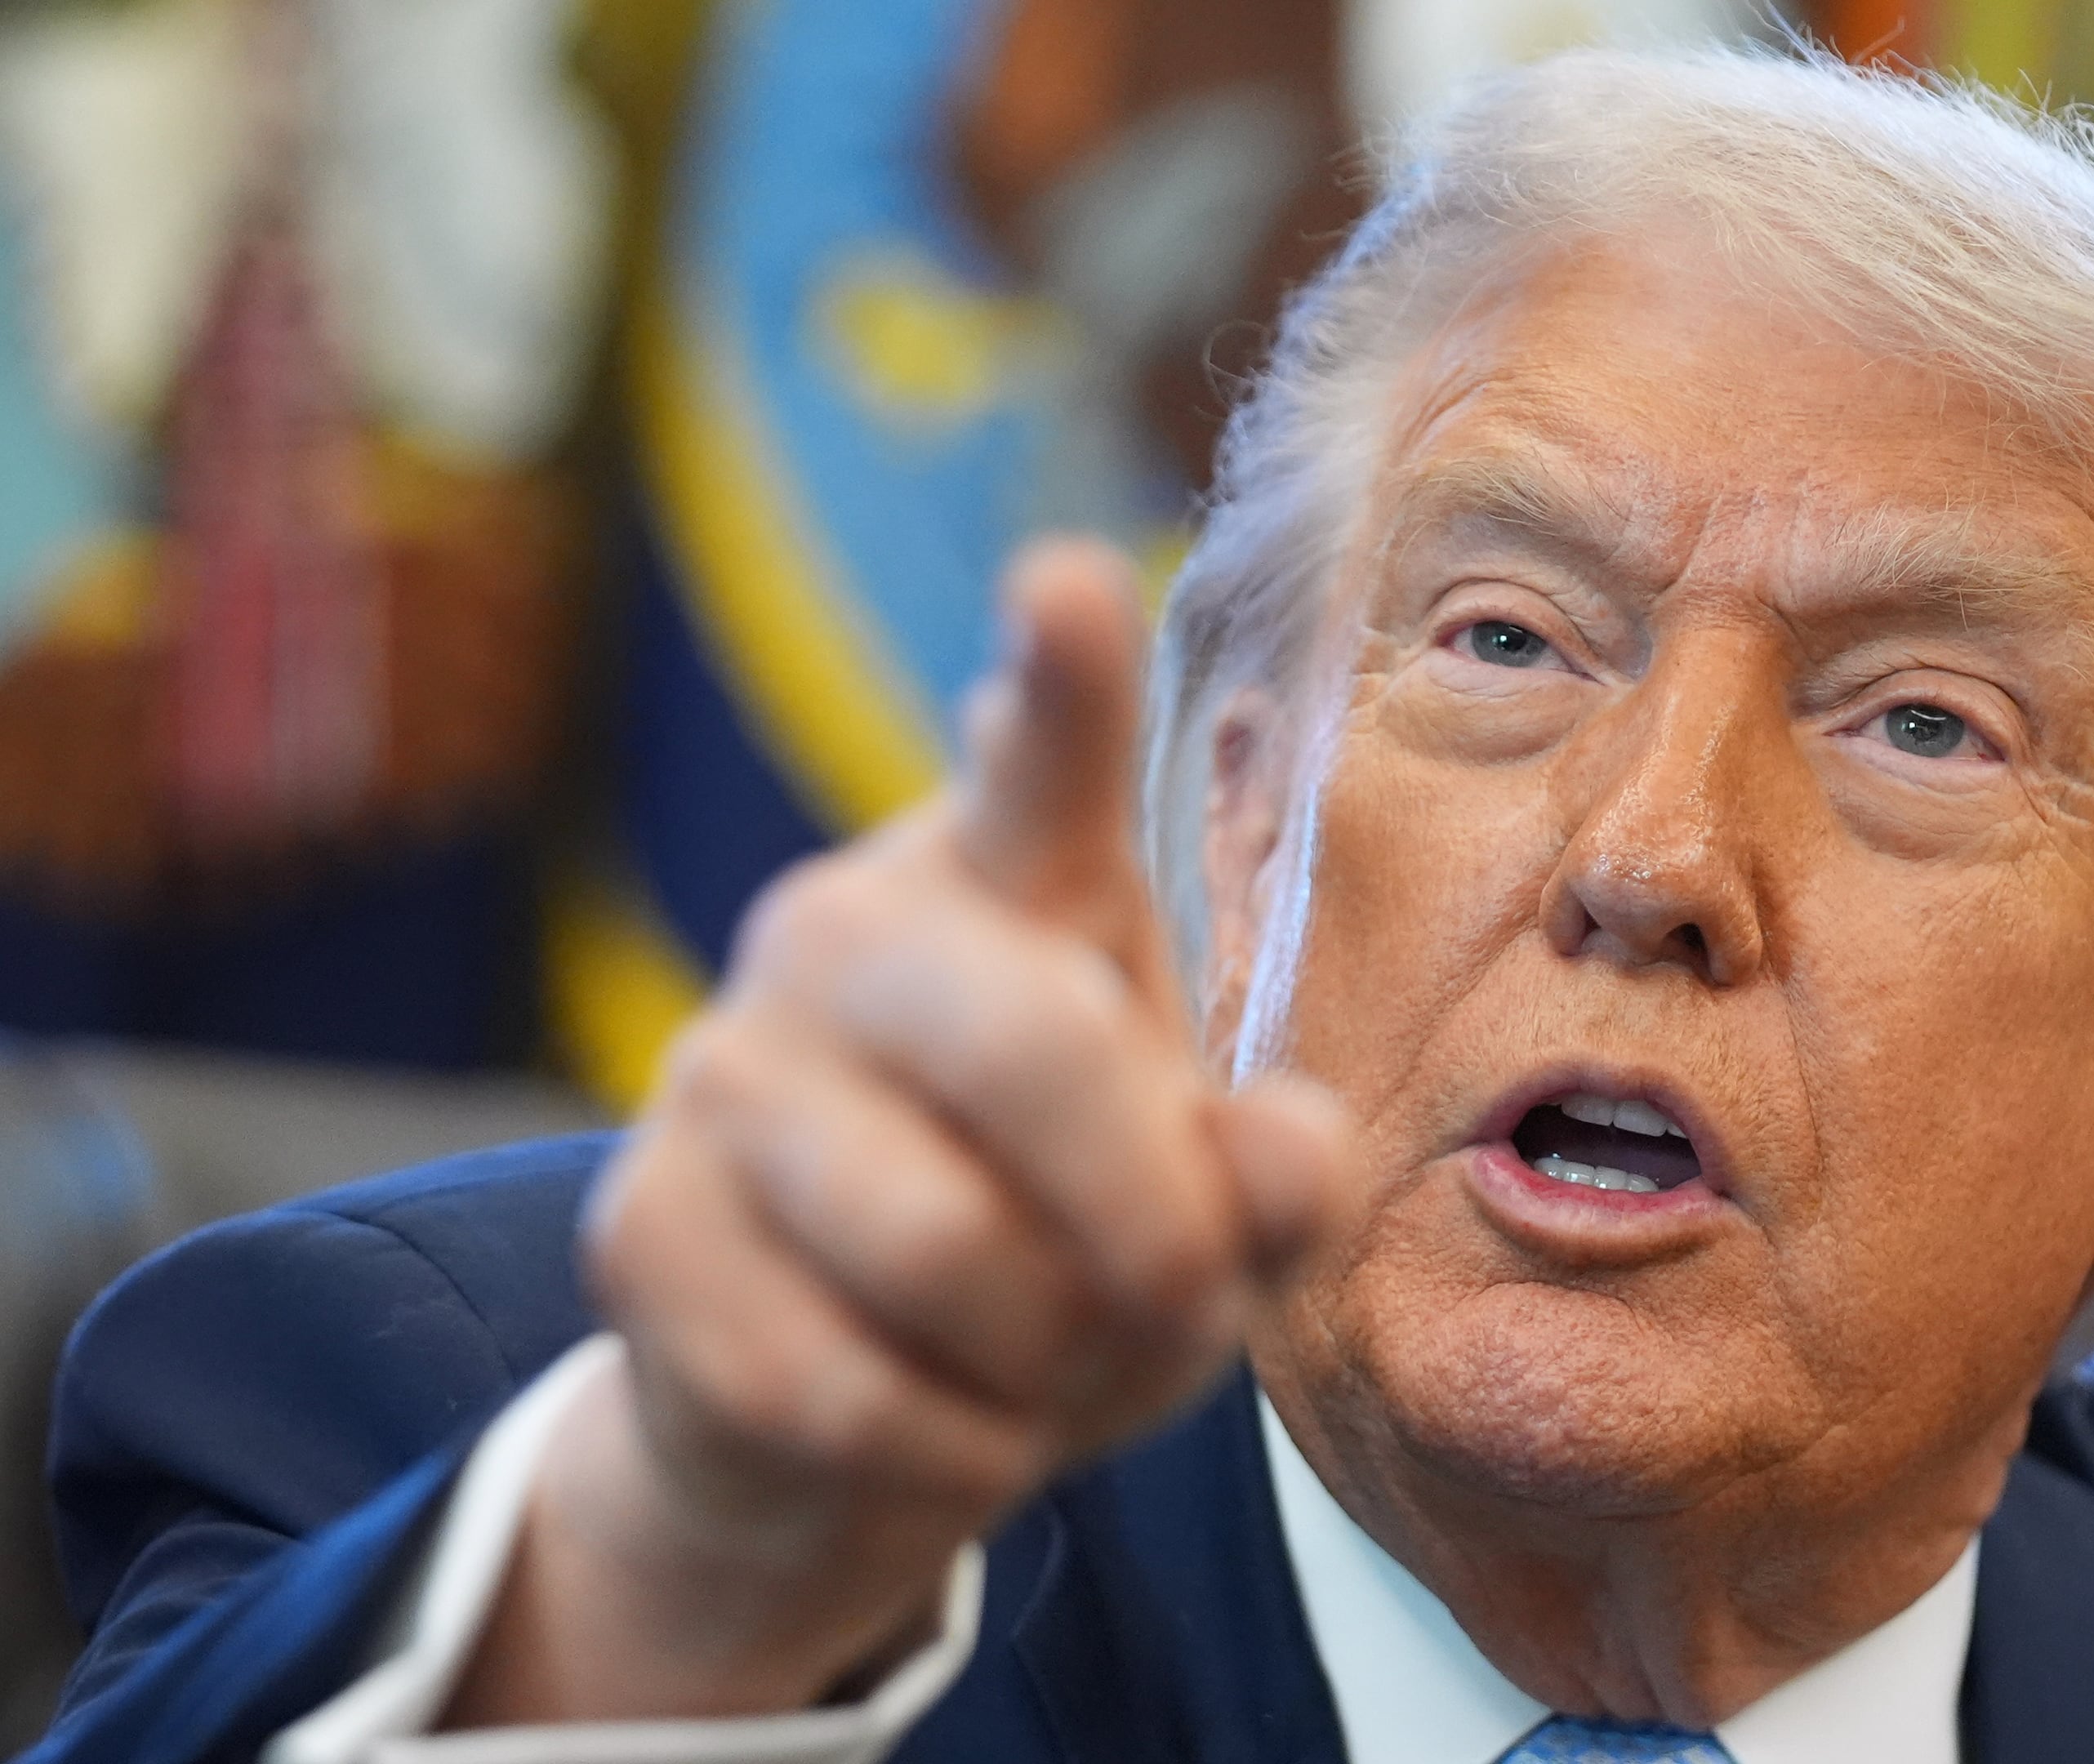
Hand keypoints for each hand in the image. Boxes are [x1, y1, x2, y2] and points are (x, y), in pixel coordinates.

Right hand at [450, 540, 1354, 1723]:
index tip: (1073, 583)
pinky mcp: (634, 1228)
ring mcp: (717, 1067)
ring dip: (1050, 1366)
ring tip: (1049, 1366)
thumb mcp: (1208, 1222)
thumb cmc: (1068, 1255)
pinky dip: (948, 1456)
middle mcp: (849, 930)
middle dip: (1154, 1231)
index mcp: (1017, 886)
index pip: (1049, 762)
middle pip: (1041, 1052)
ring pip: (946, 1251)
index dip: (1062, 679)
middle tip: (1181, 1307)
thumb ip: (1274, 1185)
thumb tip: (1288, 1156)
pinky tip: (946, 1425)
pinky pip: (843, 1390)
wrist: (853, 1413)